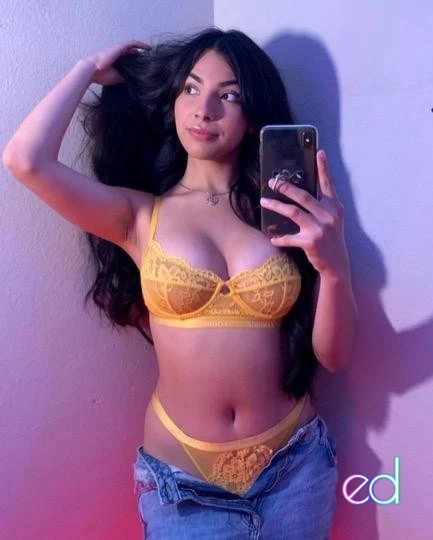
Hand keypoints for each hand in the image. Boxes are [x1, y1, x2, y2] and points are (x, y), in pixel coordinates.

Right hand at [83, 40, 150, 85]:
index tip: (144, 67)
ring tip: (151, 55)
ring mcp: (118, 49)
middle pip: (131, 53)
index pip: (128, 60)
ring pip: (133, 48)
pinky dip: (141, 45)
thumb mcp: (117, 78)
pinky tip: (149, 48)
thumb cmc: (102, 75)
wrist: (92, 70)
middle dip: (140, 57)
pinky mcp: (120, 47)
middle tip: (150, 62)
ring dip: (142, 50)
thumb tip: (137, 80)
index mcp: (115, 61)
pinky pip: (133, 43)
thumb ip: (126, 77)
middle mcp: (117, 53)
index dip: (136, 63)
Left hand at [260, 150, 349, 278]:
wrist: (337, 264)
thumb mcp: (332, 220)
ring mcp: (319, 228)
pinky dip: (279, 238)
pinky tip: (272, 238)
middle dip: (286, 187)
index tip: (318, 151)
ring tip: (263, 201)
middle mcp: (328, 215)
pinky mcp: (310, 242)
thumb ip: (322, 206)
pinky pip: (289, 238)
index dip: (323, 168)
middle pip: (304, 196)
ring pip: (293, 212)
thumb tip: (302, 192)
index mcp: (334, 207)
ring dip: (276, 206)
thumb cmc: (331, 239)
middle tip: (273, 181)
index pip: (327, 184)